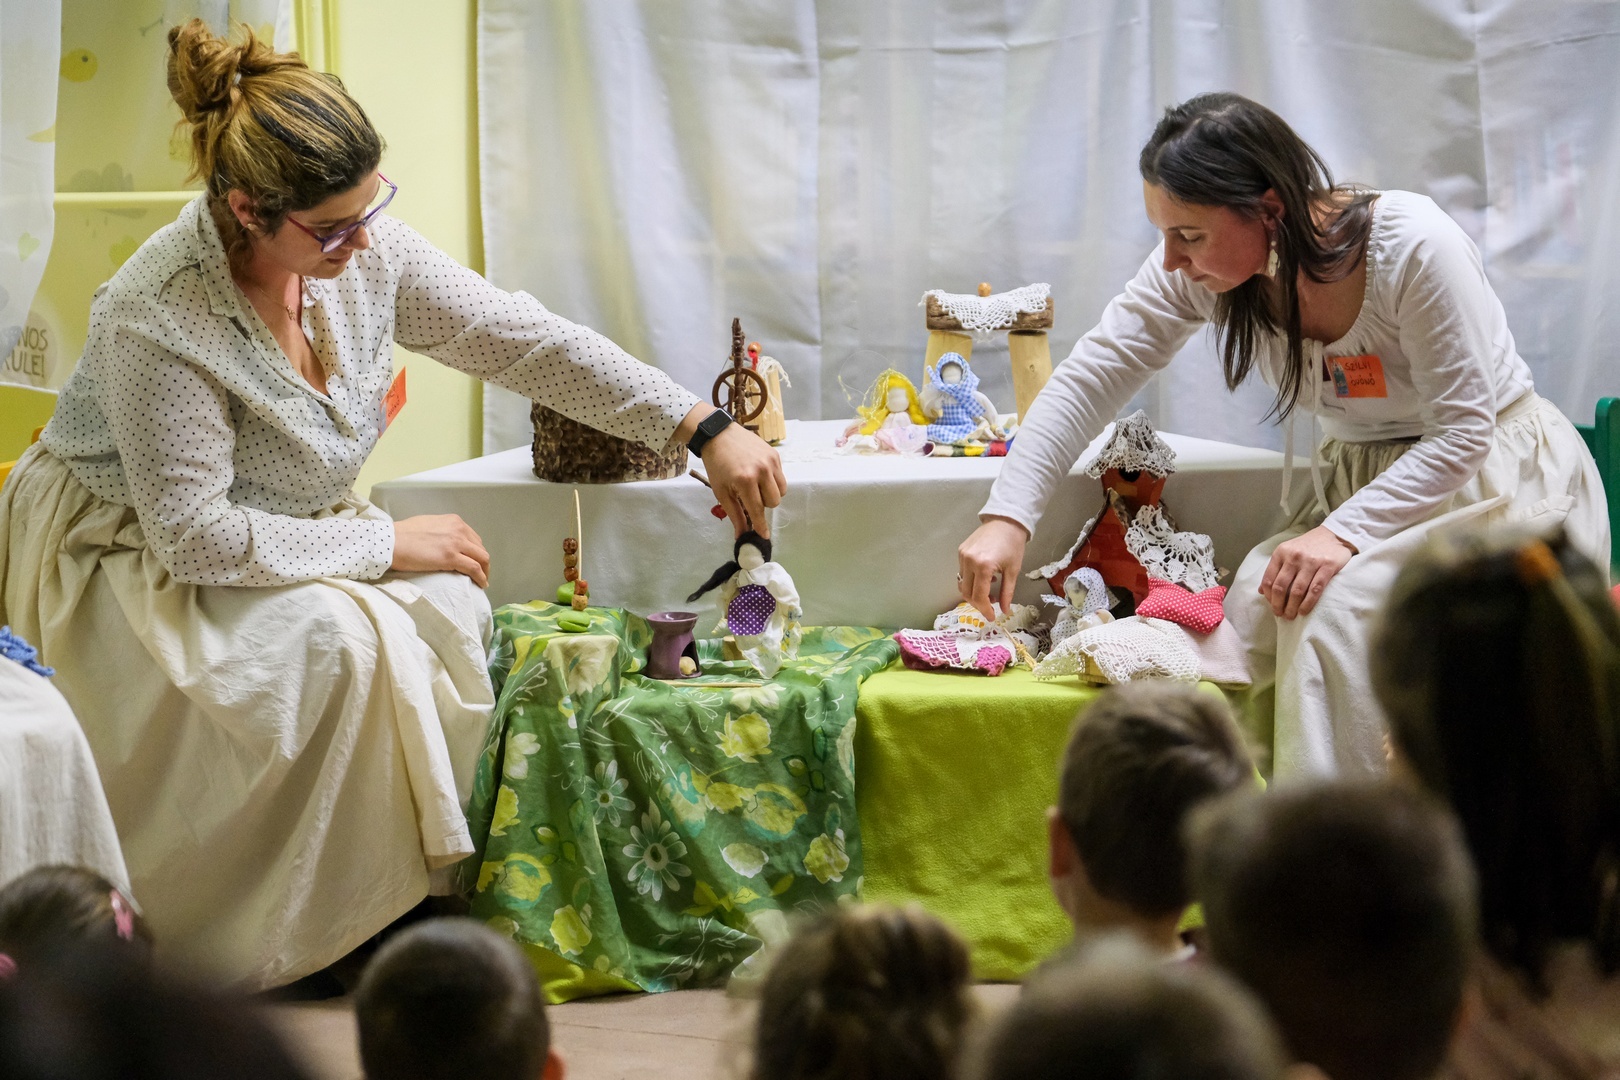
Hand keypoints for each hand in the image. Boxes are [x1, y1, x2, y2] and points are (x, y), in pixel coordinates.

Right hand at [391, 514, 490, 587]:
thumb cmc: (402, 535)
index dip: (476, 552)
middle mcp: (458, 529)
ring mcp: (456, 543)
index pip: (474, 538)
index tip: (475, 562)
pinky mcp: (451, 557)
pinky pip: (474, 569)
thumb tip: (445, 543)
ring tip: (482, 581)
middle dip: (483, 563)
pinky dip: (481, 578)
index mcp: (454, 521)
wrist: (390, 541)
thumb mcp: (428, 525)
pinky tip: (481, 584)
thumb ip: (442, 531)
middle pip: (480, 549)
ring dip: (485, 571)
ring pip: (482, 559)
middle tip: (480, 574)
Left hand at [700, 422, 786, 537]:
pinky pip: (781, 477)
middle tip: (750, 497)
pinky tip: (760, 475)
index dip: (761, 525)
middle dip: (763, 505)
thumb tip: (741, 535)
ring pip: (781, 491)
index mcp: (745, 480)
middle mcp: (762, 470)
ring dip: (771, 494)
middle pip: (774, 502)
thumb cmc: (717, 464)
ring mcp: (770, 461)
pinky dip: (773, 481)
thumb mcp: (721, 491)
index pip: (758, 509)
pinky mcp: (775, 455)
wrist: (719, 435)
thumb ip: (734, 514)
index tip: (764, 536)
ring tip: (757, 487)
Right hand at [959, 516, 1029, 619]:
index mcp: (984, 567)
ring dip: (973, 592)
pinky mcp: (961, 551)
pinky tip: (985, 577)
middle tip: (991, 605)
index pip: (979, 596)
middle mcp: (969, 562)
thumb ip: (1007, 593)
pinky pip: (962, 572)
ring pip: (962, 584)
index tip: (992, 617)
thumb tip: (1004, 610)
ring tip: (988, 590)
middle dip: (978, 603)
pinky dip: (971, 580)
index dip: (985, 610)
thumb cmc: (1013, 545)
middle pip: (967, 593)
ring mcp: (963, 556)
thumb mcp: (1013, 570)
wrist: (1006, 521)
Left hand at [1259, 525, 1355, 618]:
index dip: (1268, 596)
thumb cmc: (1307, 546)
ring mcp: (1310, 562)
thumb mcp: (1287, 552)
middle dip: (1278, 604)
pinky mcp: (1327, 567)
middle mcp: (1293, 557)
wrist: (1334, 535)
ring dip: (1292, 607)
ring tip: (1290, 616)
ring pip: (1297, 591)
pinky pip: (1315, 590)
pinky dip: (1308, 603)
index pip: (1269, 579)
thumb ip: (1275, 569)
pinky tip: (1303, 611)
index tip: (1271, 605)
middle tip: (1280, 615)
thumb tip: (1261, 591)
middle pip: (1280, 587)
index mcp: (1281, 553)